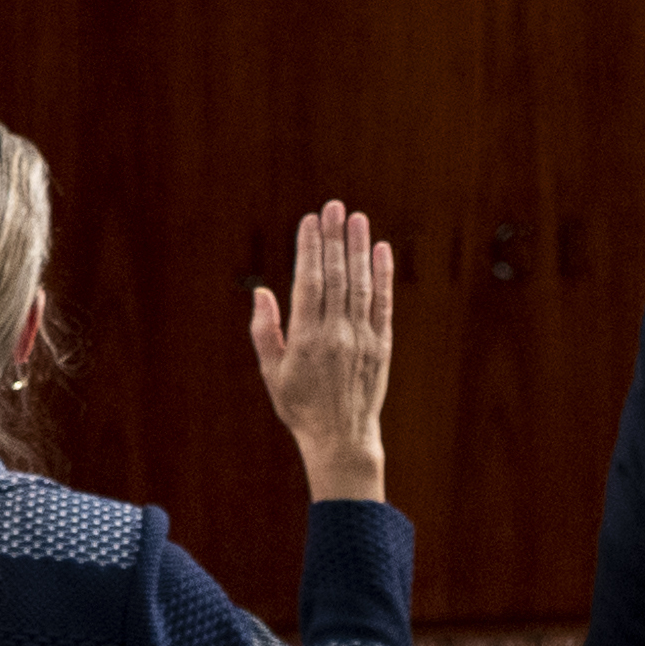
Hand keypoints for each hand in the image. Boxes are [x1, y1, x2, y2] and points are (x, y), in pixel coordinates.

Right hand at [250, 201, 398, 501]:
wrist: (341, 438)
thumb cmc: (300, 406)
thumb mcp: (272, 373)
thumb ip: (266, 331)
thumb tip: (261, 292)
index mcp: (306, 339)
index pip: (309, 282)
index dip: (309, 248)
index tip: (309, 221)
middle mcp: (336, 334)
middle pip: (336, 276)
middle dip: (334, 238)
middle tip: (333, 207)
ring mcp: (362, 338)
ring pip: (361, 283)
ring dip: (359, 248)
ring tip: (357, 218)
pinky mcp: (382, 344)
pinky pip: (383, 303)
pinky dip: (383, 275)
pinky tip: (381, 251)